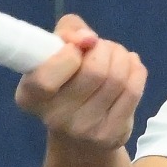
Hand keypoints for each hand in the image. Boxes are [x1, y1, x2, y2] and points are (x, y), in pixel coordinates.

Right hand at [14, 14, 147, 152]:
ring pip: (117, 78)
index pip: (47, 77)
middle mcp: (55, 118)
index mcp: (30, 97)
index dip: (69, 53)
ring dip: (121, 56)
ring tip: (116, 55)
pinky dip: (135, 69)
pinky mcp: (112, 135)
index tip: (77, 45)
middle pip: (95, 71)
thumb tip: (89, 38)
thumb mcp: (54, 51)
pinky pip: (133, 91)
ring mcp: (85, 130)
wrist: (77, 135)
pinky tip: (130, 65)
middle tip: (101, 47)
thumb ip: (67, 31)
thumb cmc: (63, 80)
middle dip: (104, 48)